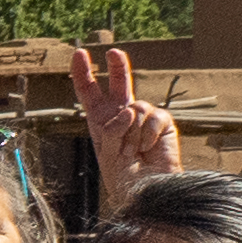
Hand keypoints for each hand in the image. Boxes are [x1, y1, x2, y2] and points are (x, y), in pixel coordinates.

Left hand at [73, 42, 177, 191]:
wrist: (147, 190)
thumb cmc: (124, 176)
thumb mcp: (106, 152)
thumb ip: (111, 129)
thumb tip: (129, 110)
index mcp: (101, 121)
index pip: (90, 93)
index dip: (83, 73)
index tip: (79, 54)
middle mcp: (122, 114)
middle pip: (118, 83)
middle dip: (117, 66)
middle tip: (112, 52)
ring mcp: (143, 117)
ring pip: (134, 109)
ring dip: (132, 135)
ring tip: (135, 152)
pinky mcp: (162, 121)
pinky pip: (152, 118)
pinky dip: (148, 136)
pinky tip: (149, 149)